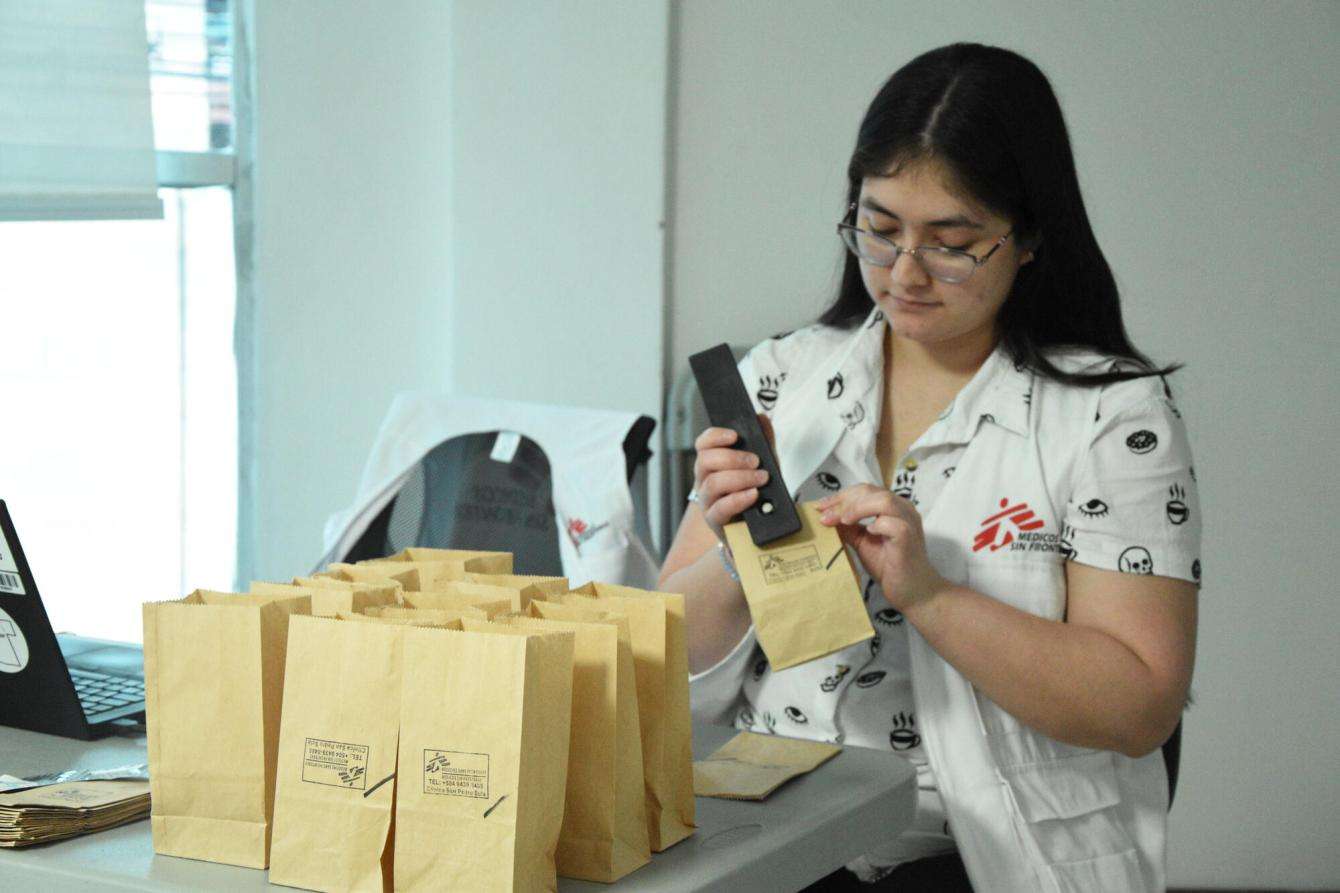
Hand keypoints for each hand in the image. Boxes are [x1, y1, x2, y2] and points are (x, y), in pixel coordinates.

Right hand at [692, 415, 774, 542]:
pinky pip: (720, 508)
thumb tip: (761, 417)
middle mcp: (705, 479)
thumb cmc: (756, 493)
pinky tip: (753, 494)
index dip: (716, 436)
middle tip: (756, 462)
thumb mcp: (764, 464)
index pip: (703, 443)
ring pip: (713, 483)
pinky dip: (738, 499)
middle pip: (705, 461)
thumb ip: (763, 442)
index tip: (734, 436)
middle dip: (732, 458)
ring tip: (761, 479)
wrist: (759, 527)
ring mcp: (707, 501)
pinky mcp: (714, 520)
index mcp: (713, 463)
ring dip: (740, 478)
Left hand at [817, 484, 948, 611]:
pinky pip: (892, 523)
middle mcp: (902, 509)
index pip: (863, 491)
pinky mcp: (908, 536)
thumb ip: (849, 528)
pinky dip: (877, 525)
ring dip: (857, 508)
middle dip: (843, 501)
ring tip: (843, 521)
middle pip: (869, 491)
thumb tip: (826, 517)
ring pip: (882, 500)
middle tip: (825, 516)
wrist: (913, 591)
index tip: (819, 506)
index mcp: (892, 507)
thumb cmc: (890, 566)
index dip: (840, 496)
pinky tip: (868, 533)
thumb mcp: (863, 542)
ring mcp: (908, 521)